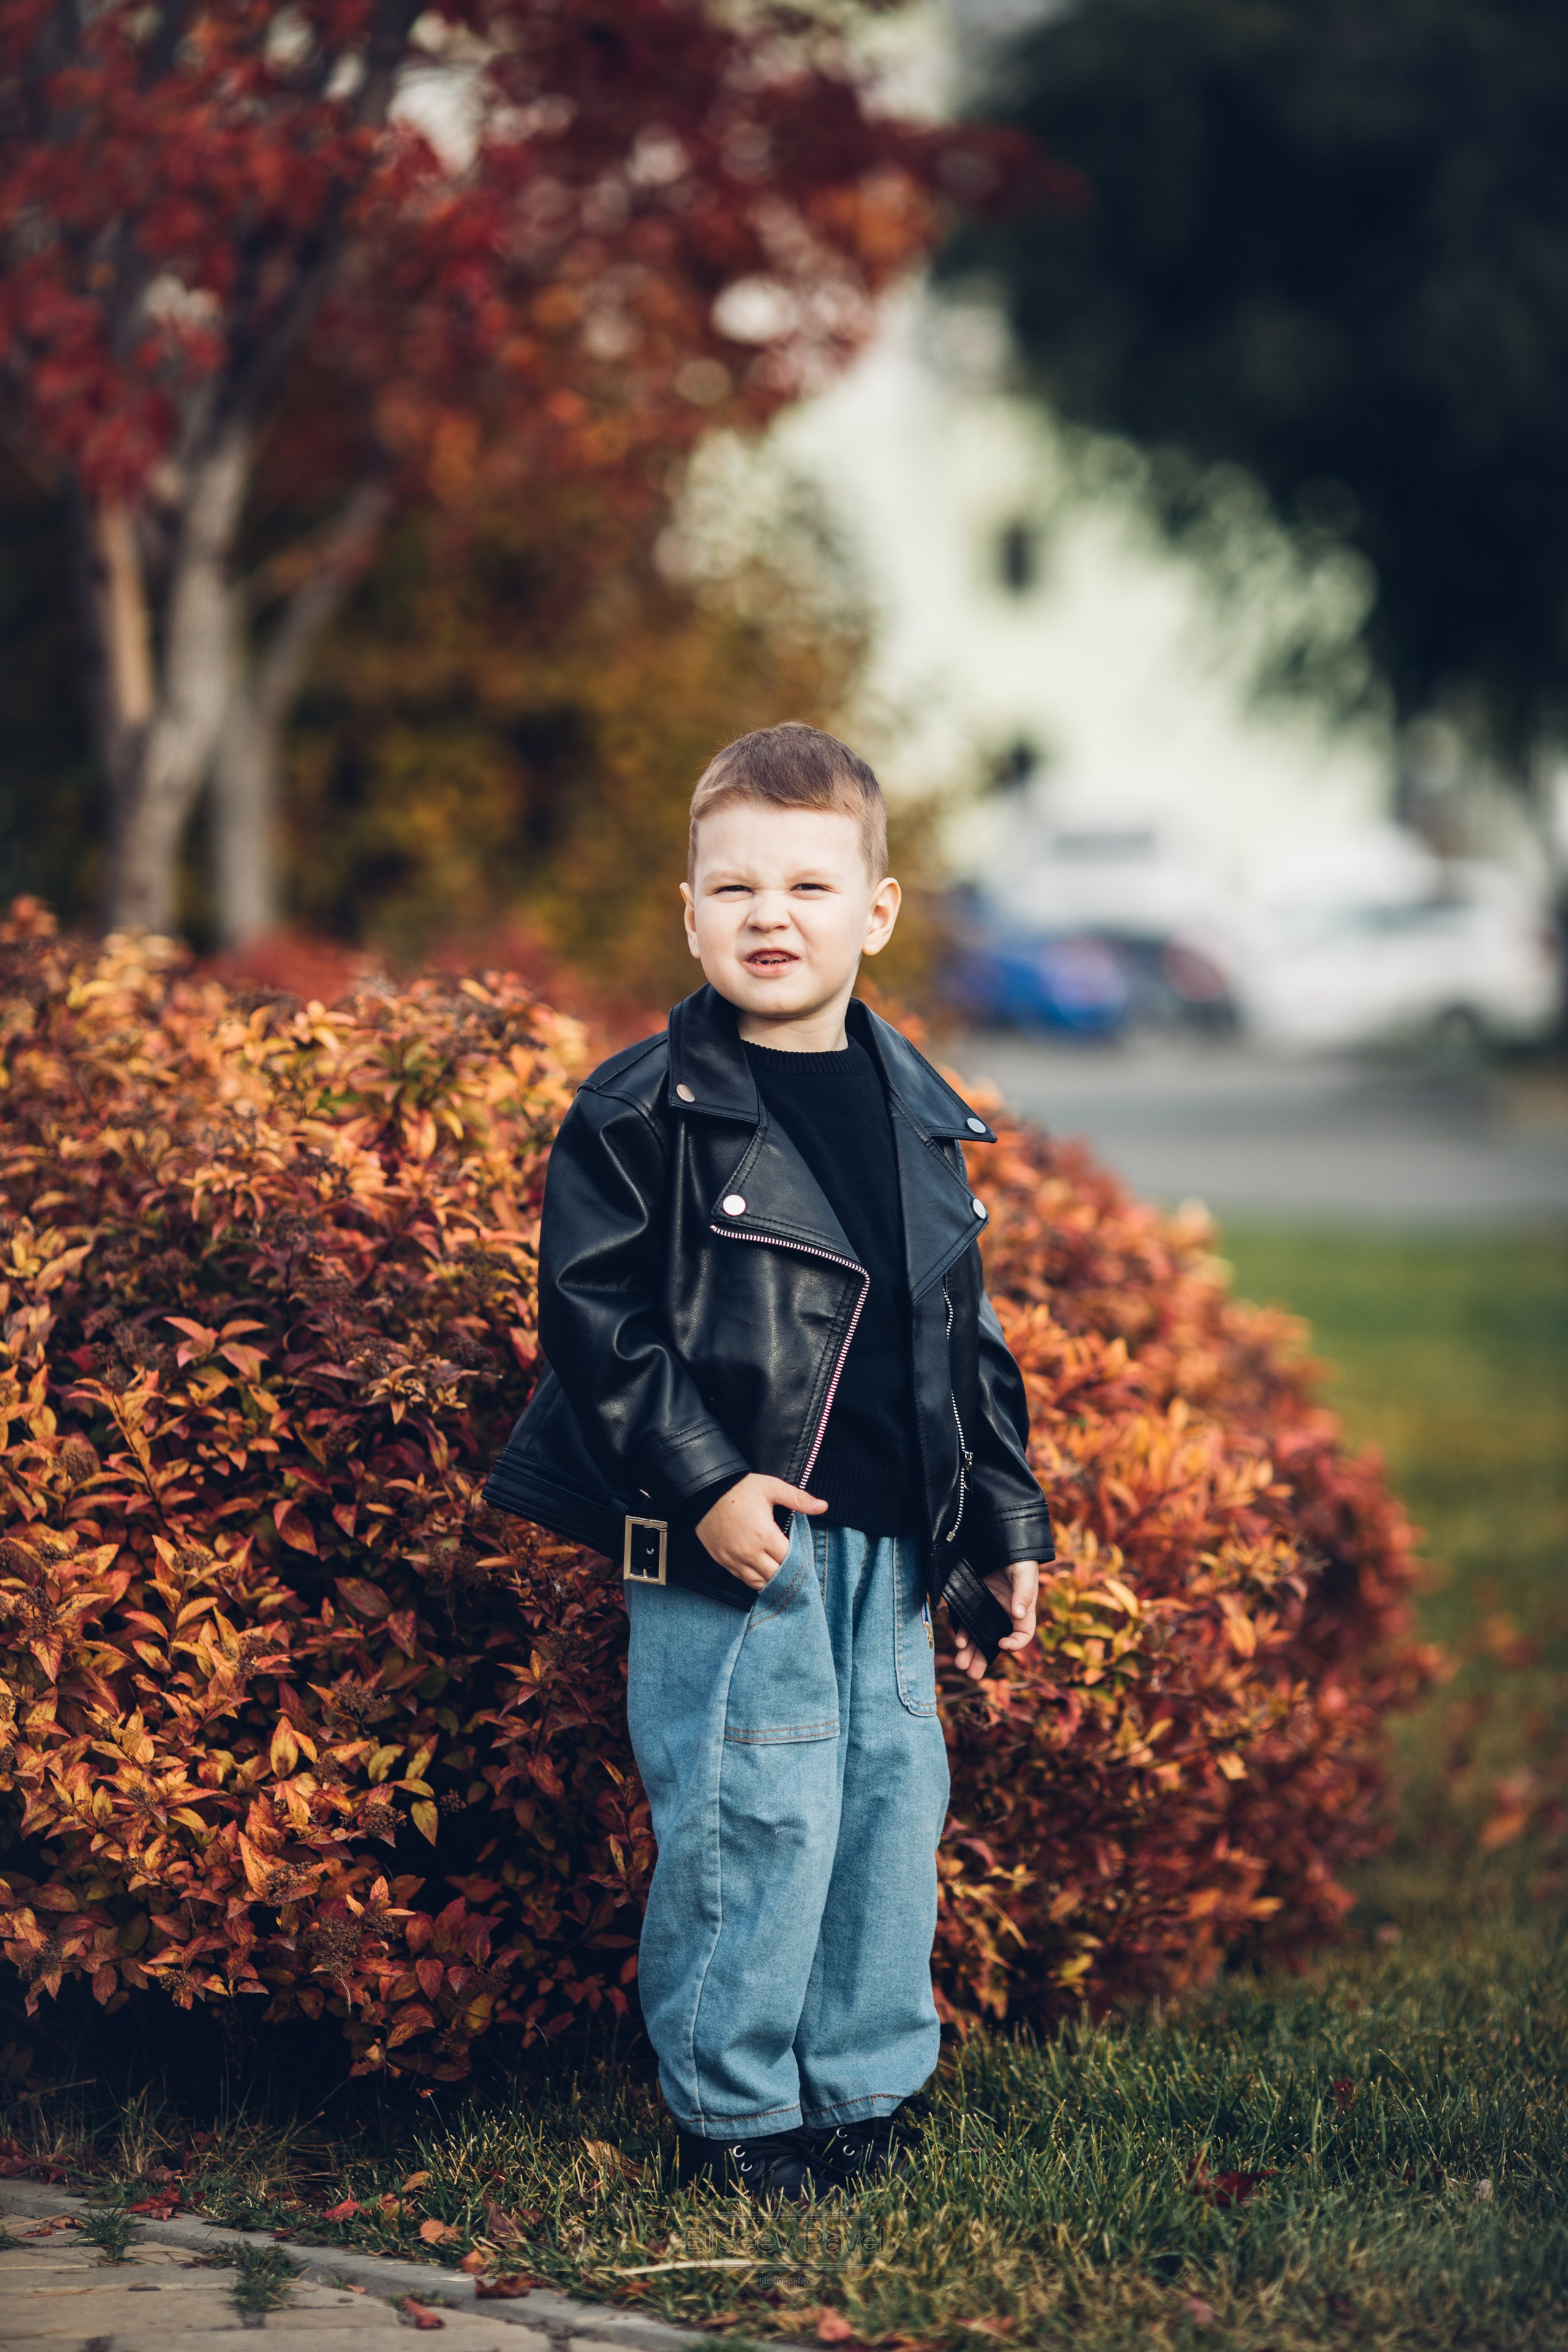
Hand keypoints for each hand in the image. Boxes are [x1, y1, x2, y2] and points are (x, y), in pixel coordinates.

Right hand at [695, 1474, 826, 1588]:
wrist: (705, 1490)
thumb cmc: (740, 1488)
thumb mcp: (772, 1488)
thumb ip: (798, 1499)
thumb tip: (823, 1506)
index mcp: (764, 1535)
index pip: (789, 1560)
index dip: (799, 1561)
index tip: (804, 1558)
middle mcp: (749, 1552)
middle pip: (775, 1575)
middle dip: (787, 1573)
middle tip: (795, 1568)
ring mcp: (733, 1558)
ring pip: (758, 1582)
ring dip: (771, 1579)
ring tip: (780, 1573)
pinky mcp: (722, 1560)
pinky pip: (742, 1578)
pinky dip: (754, 1578)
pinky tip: (762, 1571)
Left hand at [951, 1559, 1039, 1681]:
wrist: (999, 1540)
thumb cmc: (1019, 1558)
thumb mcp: (1024, 1572)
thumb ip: (1023, 1592)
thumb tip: (1019, 1613)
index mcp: (1022, 1611)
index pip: (1022, 1634)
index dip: (1015, 1644)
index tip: (1002, 1644)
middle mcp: (1004, 1614)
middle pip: (995, 1641)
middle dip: (983, 1658)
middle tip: (972, 1673)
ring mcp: (987, 1609)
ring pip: (979, 1635)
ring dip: (970, 1651)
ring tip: (960, 1663)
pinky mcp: (972, 1601)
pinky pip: (967, 1621)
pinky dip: (962, 1632)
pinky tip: (958, 1640)